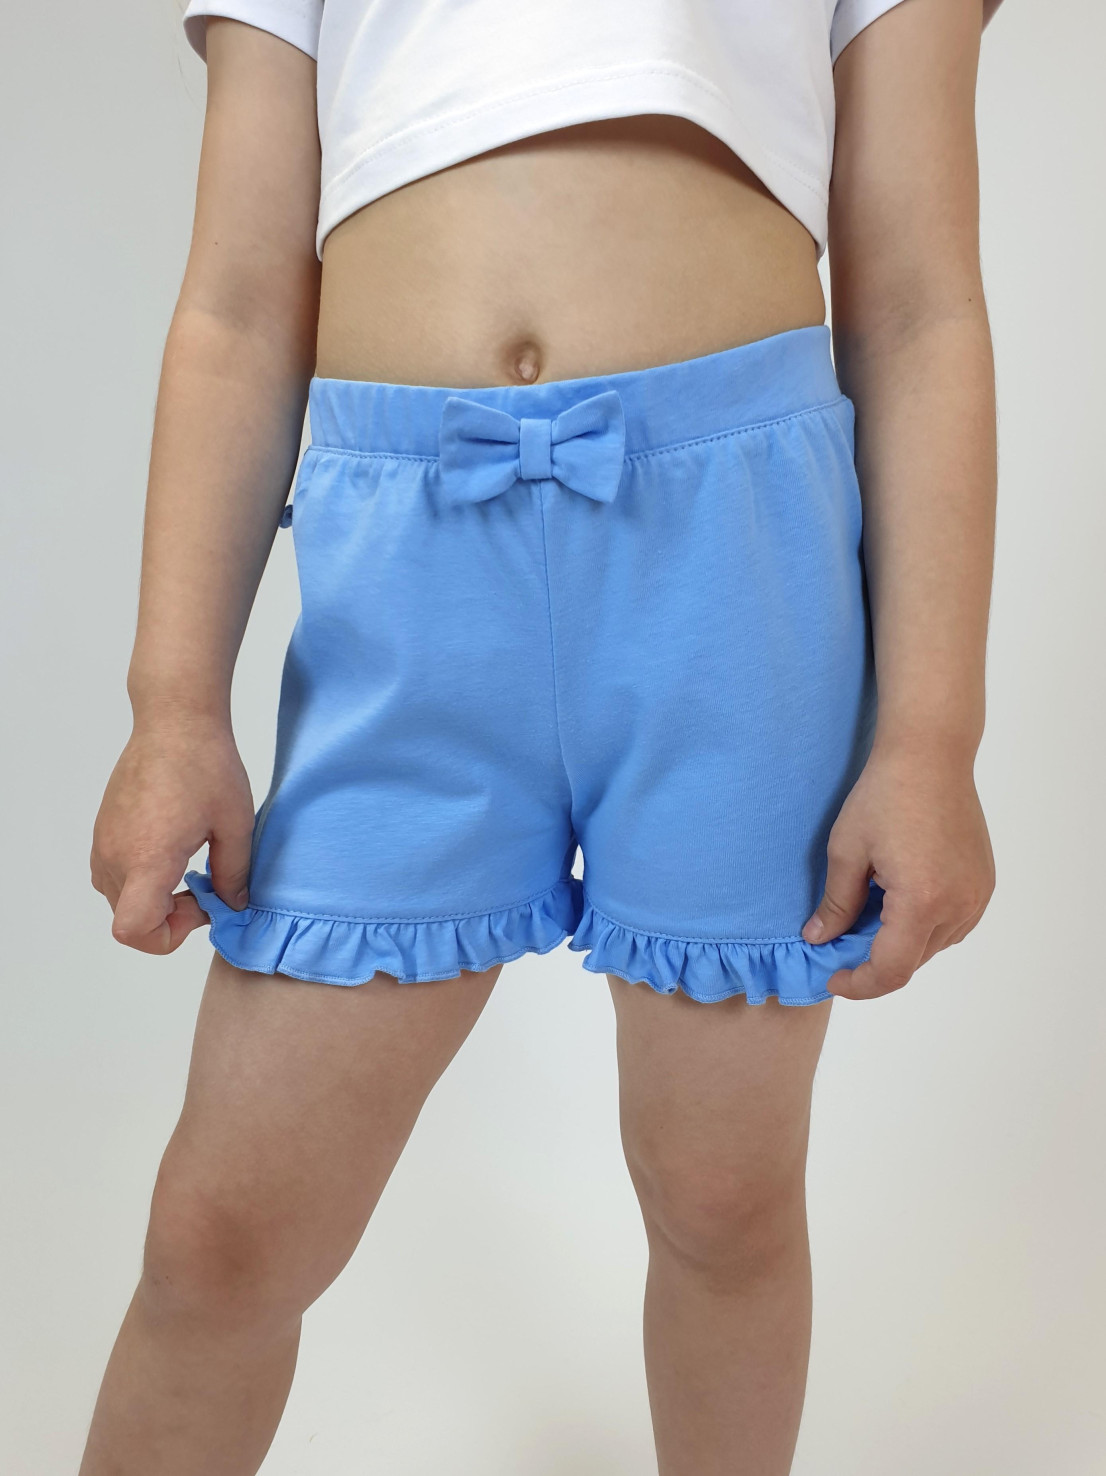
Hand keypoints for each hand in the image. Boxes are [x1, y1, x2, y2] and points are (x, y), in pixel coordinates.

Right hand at [91, 717, 254, 955]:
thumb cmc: (206, 765)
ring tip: (189, 869)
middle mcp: (116, 854)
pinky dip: (139, 878)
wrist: (175, 720)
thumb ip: (234, 874)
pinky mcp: (103, 829)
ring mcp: (104, 841)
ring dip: (153, 899)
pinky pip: (112, 874)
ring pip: (118, 899)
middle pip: (128, 920)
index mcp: (148, 858)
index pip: (133, 930)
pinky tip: (171, 851)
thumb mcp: (235, 824)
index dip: (168, 936)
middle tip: (206, 887)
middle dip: (169, 918)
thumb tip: (232, 905)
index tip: (199, 907)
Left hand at [802, 738, 994, 999]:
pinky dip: (921, 926)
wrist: (930, 755)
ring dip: (898, 944)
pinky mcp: (983, 884)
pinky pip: (951, 924)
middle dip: (873, 962)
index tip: (832, 978)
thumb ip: (836, 904)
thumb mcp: (846, 851)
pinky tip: (895, 903)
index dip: (859, 984)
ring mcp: (977, 895)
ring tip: (866, 917)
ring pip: (933, 945)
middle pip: (912, 961)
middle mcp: (958, 905)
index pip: (892, 971)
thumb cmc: (884, 795)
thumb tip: (819, 939)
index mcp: (921, 901)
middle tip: (837, 946)